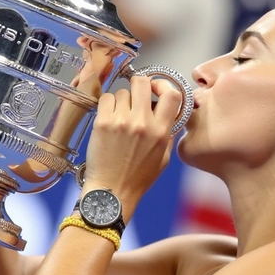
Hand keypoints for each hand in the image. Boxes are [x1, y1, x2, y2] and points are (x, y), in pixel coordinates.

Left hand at [83, 77, 181, 218]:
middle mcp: (142, 123)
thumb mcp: (163, 157)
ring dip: (122, 100)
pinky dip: (107, 105)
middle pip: (143, 82)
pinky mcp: (102, 123)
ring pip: (122, 91)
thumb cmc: (137, 178)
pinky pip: (105, 98)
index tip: (156, 88)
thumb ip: (168, 133)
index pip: (172, 94)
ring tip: (119, 115)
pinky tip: (108, 117)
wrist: (111, 191)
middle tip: (135, 94)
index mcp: (161, 131)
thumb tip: (168, 113)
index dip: (163, 84)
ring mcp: (121, 121)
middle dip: (140, 84)